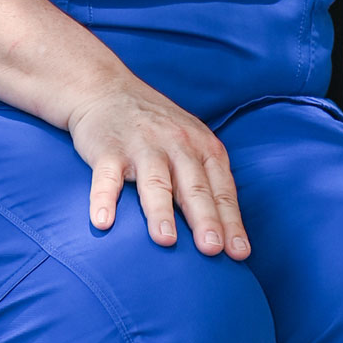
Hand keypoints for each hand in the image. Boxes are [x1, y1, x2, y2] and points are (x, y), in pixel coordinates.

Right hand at [66, 77, 249, 256]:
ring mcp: (142, 146)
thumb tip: (227, 233)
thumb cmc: (157, 128)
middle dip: (205, 219)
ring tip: (166, 240)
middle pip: (194, 187)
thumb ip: (206, 180)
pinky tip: (103, 221)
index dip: (230, 221)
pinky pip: (106, 177)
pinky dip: (103, 198)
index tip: (239, 252)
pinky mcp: (108, 149)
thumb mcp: (191, 143)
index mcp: (203, 147)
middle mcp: (177, 145)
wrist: (107, 90)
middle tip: (212, 249)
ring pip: (155, 181)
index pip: (221, 189)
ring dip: (161, 211)